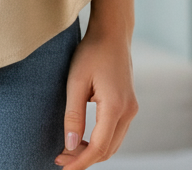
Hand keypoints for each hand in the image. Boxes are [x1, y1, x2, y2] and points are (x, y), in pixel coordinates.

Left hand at [56, 26, 137, 167]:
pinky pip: (115, 133)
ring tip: (68, 151)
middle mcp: (128, 112)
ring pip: (113, 143)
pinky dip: (100, 141)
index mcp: (116, 107)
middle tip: (60, 159)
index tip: (63, 167)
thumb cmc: (91, 53)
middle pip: (108, 150)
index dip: (81, 161)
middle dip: (85, 159)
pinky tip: (82, 139)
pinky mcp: (128, 106)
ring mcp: (131, 110)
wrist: (112, 35)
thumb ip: (73, 114)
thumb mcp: (75, 81)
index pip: (99, 147)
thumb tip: (70, 146)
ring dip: (93, 151)